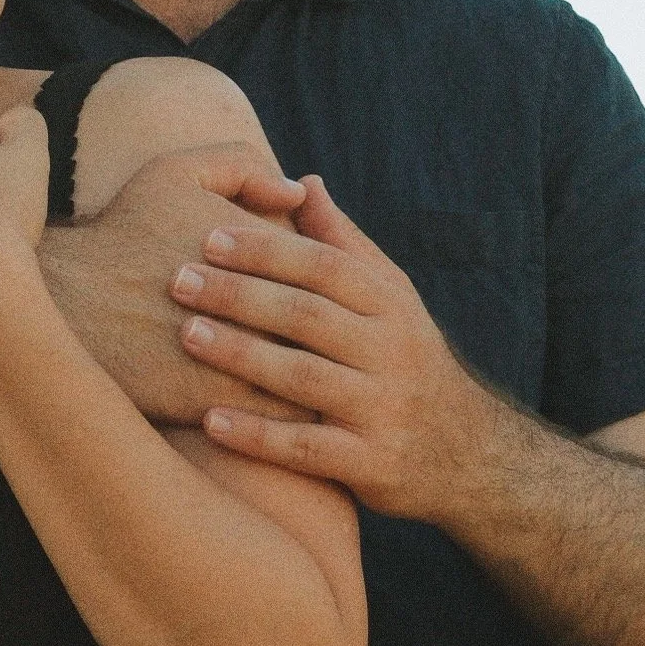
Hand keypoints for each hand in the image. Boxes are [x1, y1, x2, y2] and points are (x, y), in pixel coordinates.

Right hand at [43, 145, 311, 425]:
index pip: (332, 275)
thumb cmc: (122, 231)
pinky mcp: (214, 401)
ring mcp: (241, 354)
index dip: (336, 291)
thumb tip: (299, 194)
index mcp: (263, 248)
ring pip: (311, 381)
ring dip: (318, 388)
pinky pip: (274, 421)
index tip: (331, 306)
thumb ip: (242, 166)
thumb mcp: (175, 171)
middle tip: (335, 355)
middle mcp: (261, 301)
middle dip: (338, 343)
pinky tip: (279, 418)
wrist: (60, 297)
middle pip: (328, 330)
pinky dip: (283, 423)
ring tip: (316, 391)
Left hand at [173, 177, 493, 518]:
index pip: (325, 267)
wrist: (466, 454)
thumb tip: (304, 183)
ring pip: (304, 378)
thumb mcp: (391, 299)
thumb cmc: (405, 360)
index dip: (266, 250)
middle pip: (308, 316)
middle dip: (240, 295)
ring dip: (241, 356)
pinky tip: (209, 421)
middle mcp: (392, 351)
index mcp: (391, 304)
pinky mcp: (372, 463)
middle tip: (178, 280)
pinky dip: (258, 436)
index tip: (207, 237)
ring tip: (185, 336)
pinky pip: (307, 448)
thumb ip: (344, 245)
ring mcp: (383, 409)